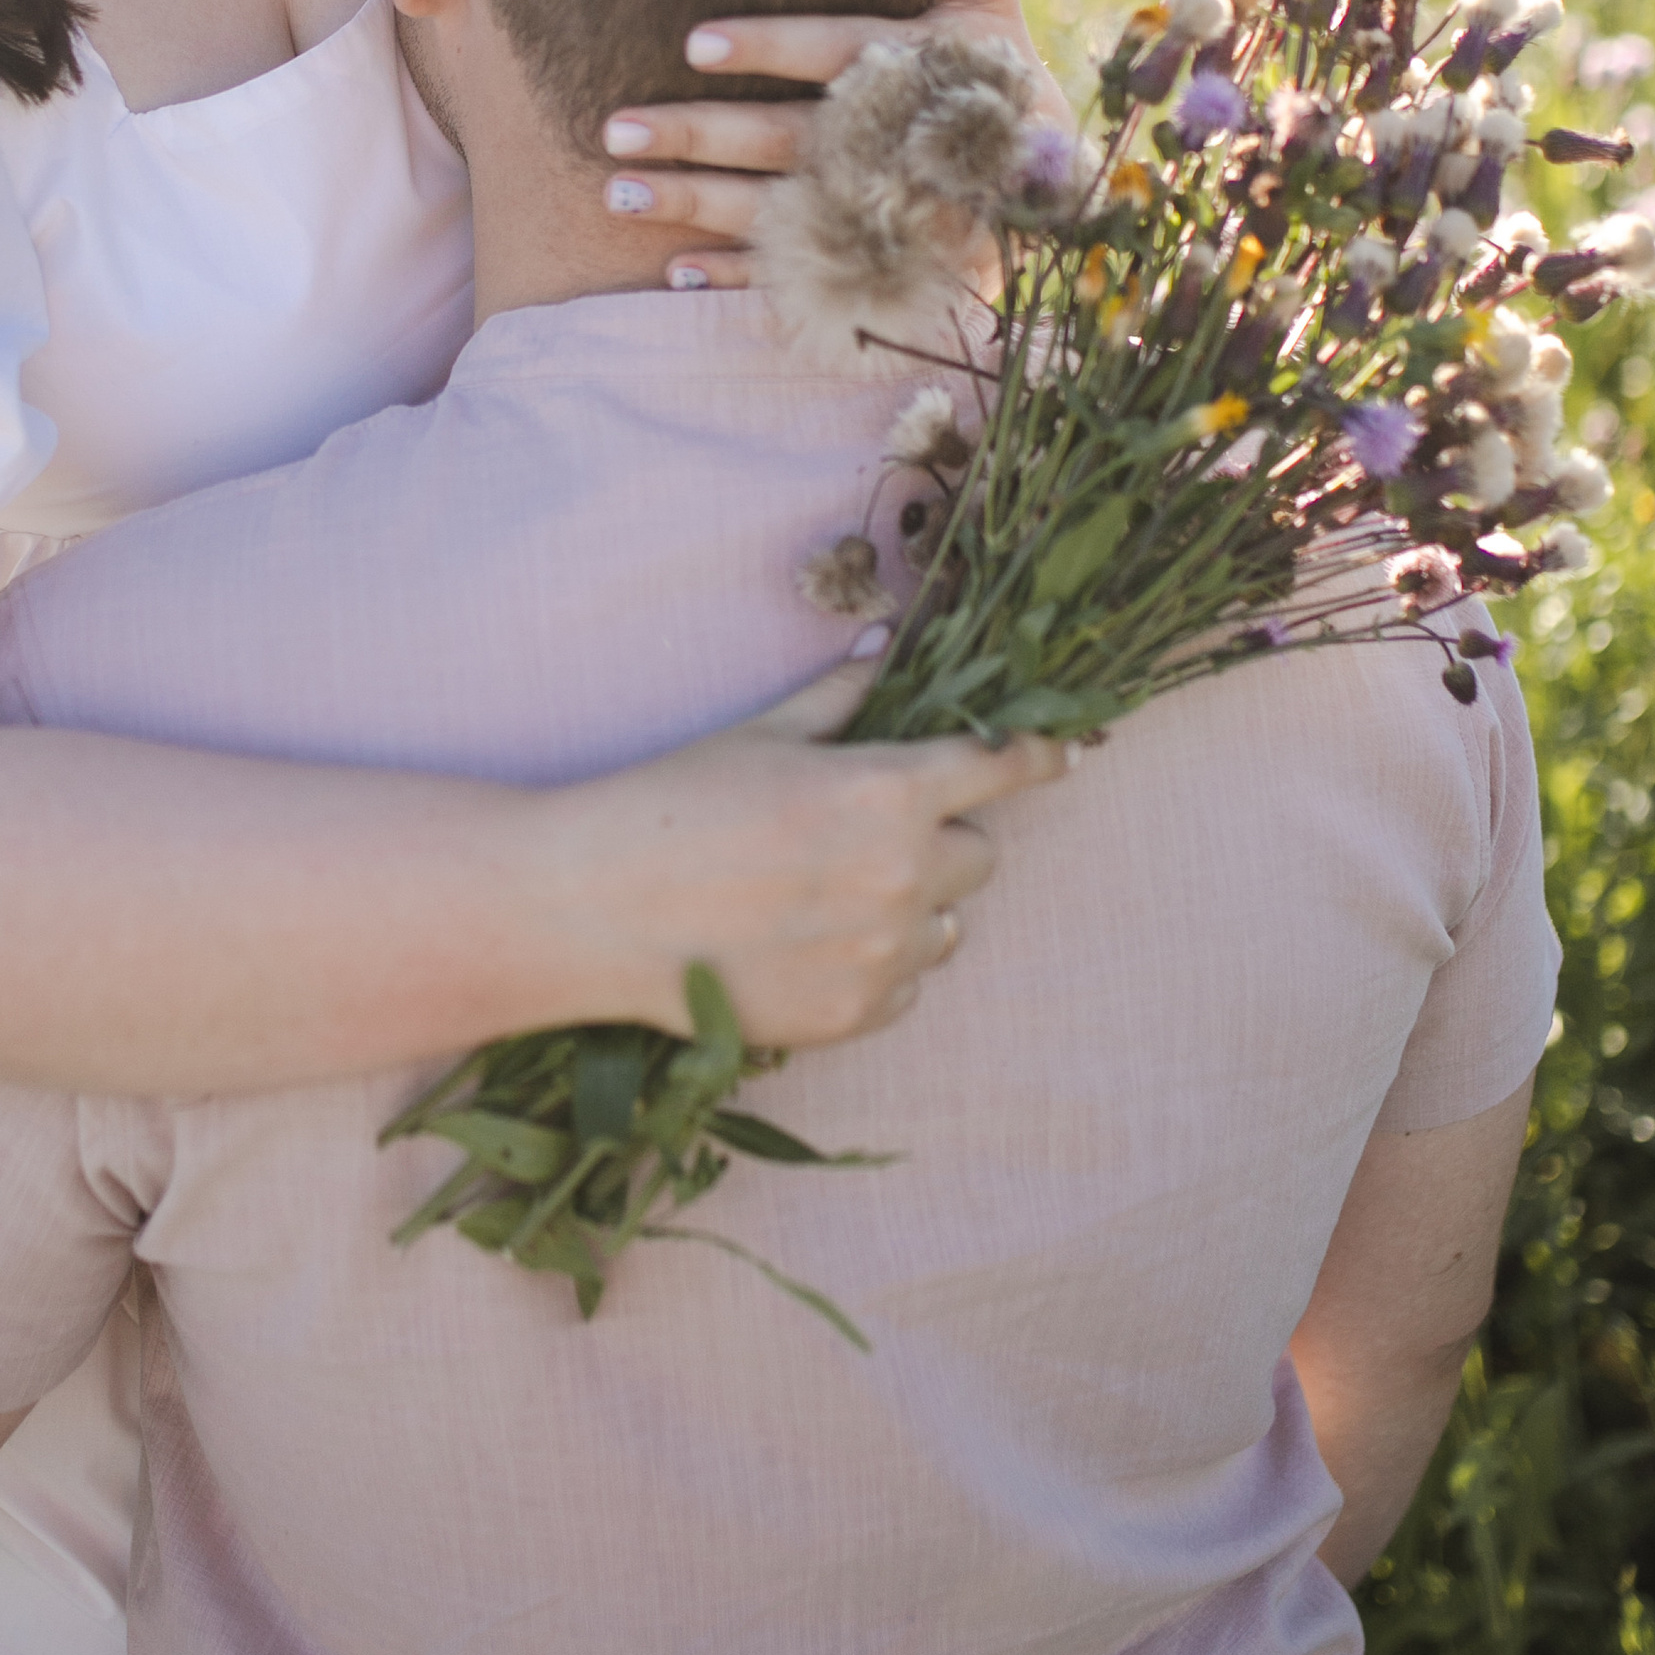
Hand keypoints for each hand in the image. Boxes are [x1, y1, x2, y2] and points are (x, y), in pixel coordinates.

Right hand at [547, 662, 1071, 1047]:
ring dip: (912, 907)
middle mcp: (902, 875)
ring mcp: (882, 953)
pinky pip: (906, 985)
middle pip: (982, 855)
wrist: (595, 909)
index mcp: (887, 791)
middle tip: (868, 834)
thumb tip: (887, 641)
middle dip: (940, 839)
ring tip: (828, 896)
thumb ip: (840, 697)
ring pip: (949, 926)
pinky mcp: (854, 1013)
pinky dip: (875, 965)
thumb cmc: (671, 802)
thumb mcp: (761, 735)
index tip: (1059, 755)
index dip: (1036, 756)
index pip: (1001, 766)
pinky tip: (806, 944)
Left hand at [598, 0, 1068, 287]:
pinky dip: (739, 277)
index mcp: (924, 72)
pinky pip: (800, 273)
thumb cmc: (995, 83)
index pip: (838, 53)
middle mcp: (896, 144)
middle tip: (615, 128)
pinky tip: (674, 270)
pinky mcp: (875, 263)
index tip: (694, 41)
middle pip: (785, 139)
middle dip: (699, 136)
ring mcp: (883, 213)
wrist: (1044, 198)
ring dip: (695, 204)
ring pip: (775, 209)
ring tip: (617, 192)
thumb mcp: (992, 9)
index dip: (772, 48)